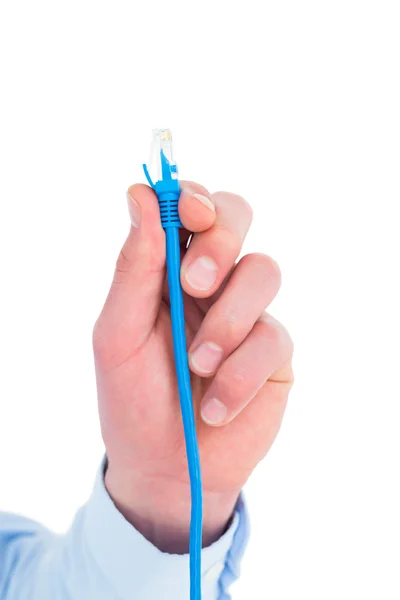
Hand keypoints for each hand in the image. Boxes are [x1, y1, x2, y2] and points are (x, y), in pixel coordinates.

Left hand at [93, 182, 293, 552]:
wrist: (168, 467)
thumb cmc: (134, 399)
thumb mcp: (118, 334)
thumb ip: (133, 268)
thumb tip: (140, 193)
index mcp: (169, 269)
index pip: (190, 209)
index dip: (193, 198)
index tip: (187, 211)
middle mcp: (212, 282)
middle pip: (238, 217)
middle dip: (220, 242)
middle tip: (194, 284)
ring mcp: (246, 312)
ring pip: (263, 271)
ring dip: (227, 320)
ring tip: (197, 366)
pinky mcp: (274, 351)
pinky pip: (273, 337)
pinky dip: (240, 375)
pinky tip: (214, 408)